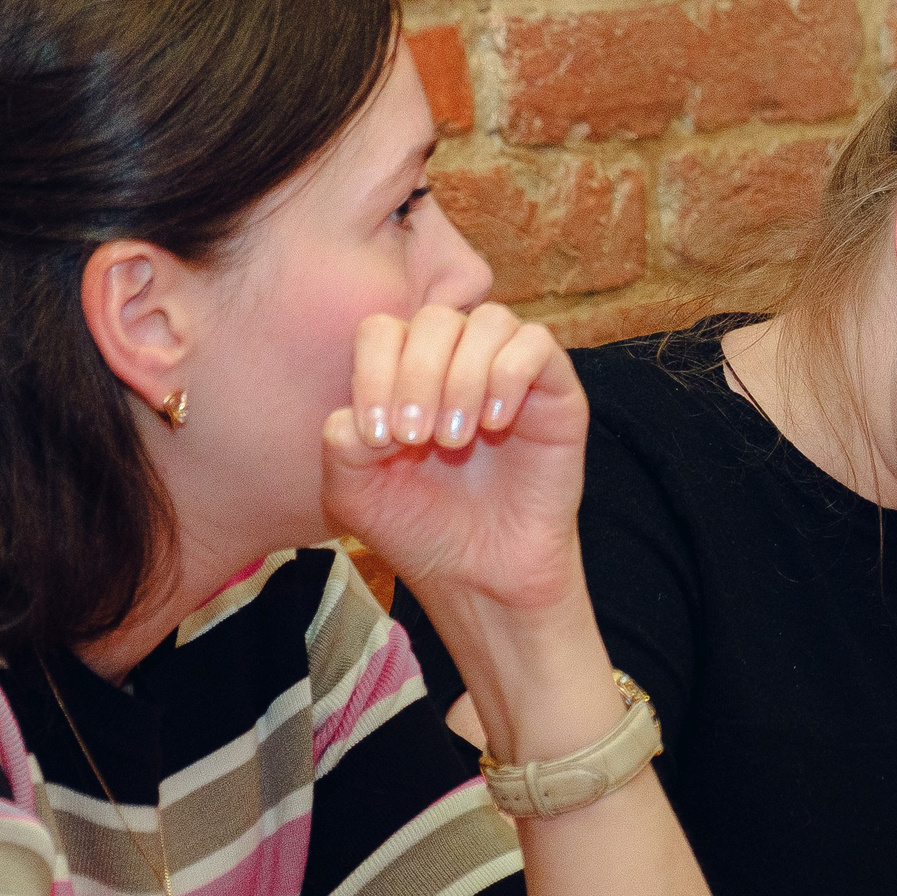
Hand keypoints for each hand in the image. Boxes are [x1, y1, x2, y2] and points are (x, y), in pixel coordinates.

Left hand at [321, 304, 583, 614]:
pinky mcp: (555, 389)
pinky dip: (509, 374)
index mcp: (404, 375)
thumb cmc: (421, 529)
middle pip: (434, 319)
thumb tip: (367, 412)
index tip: (377, 436)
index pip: (383, 331)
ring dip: (462, 377)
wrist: (482, 575)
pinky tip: (495, 422)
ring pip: (488, 321)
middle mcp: (457, 362)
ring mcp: (508, 371)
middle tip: (416, 437)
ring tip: (455, 439)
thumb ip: (341, 442)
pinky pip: (537, 344)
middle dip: (417, 375)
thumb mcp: (355, 492)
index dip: (374, 371)